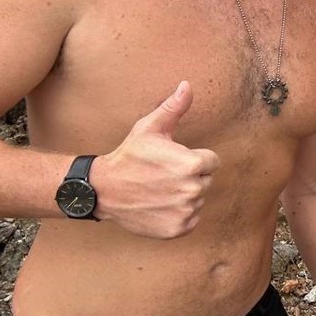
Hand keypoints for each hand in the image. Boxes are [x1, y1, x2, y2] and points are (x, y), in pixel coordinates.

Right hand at [92, 81, 219, 237]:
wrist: (103, 189)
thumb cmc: (129, 155)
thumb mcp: (150, 128)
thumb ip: (174, 108)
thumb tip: (187, 85)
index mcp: (193, 164)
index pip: (212, 161)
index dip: (194, 158)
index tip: (173, 160)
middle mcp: (193, 190)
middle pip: (206, 181)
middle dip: (190, 177)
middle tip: (163, 175)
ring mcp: (185, 211)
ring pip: (198, 200)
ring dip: (184, 195)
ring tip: (159, 190)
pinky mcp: (177, 229)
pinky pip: (191, 219)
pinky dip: (179, 214)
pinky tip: (160, 205)